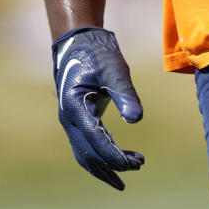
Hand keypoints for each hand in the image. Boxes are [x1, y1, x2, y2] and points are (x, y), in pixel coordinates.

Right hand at [52, 27, 143, 189]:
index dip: (114, 155)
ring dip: (107, 164)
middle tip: (140, 165)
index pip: (95, 140)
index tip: (133, 164)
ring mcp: (70, 121)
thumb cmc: (96, 53)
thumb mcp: (114, 69)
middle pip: (88, 154)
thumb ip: (124, 93)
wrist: (78, 42)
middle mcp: (68, 118)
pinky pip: (87, 145)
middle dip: (113, 164)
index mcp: (74, 106)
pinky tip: (120, 156)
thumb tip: (136, 119)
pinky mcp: (77, 120)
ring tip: (134, 166)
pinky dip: (103, 155)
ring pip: (85, 154)